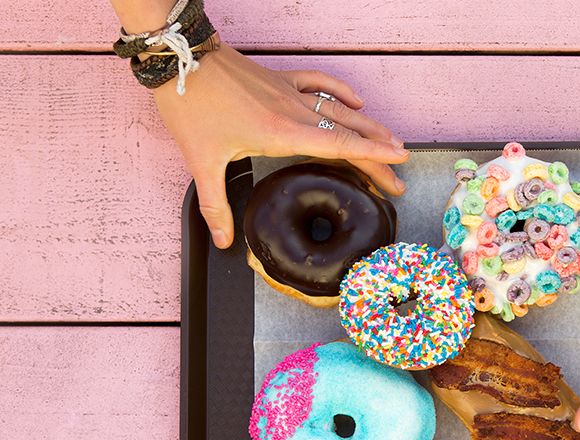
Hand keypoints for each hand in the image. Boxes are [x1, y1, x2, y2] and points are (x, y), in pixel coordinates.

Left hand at [153, 45, 408, 248]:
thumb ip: (215, 205)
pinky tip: (357, 101)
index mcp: (282, 132)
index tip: (398, 162)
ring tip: (393, 142)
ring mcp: (290, 92)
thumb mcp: (201, 160)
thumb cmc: (191, 105)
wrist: (179, 58)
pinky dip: (342, 92)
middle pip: (349, 134)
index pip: (339, 146)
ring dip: (370, 126)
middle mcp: (294, 111)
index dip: (372, 155)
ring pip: (341, 109)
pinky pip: (321, 83)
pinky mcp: (280, 79)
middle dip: (379, 155)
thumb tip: (223, 241)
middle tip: (400, 177)